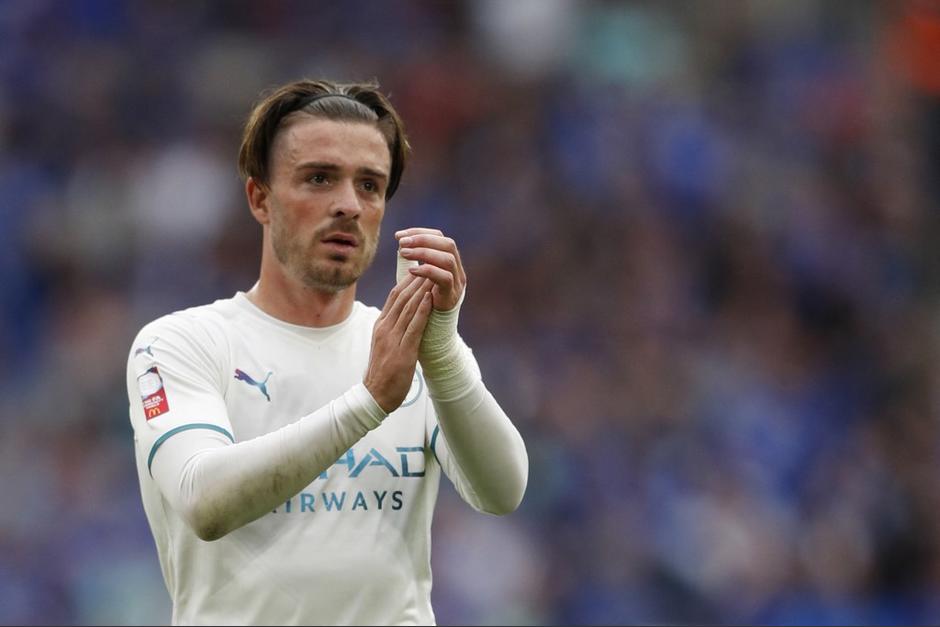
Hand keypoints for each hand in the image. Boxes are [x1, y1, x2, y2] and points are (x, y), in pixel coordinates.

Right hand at [363, 275, 432, 412]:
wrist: (375, 395)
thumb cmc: (383, 371)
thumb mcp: (385, 344)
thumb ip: (393, 327)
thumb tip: (403, 313)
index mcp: (381, 325)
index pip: (394, 296)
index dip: (408, 280)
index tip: (420, 267)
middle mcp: (385, 328)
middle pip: (401, 297)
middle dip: (416, 279)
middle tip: (429, 263)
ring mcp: (392, 339)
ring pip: (408, 308)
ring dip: (421, 289)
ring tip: (433, 274)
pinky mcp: (403, 351)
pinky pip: (413, 326)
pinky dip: (422, 310)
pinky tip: (430, 298)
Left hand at [395, 228, 466, 310]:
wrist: (431, 326)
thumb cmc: (421, 297)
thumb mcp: (415, 274)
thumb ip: (410, 258)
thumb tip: (401, 240)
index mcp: (449, 259)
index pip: (439, 236)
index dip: (419, 232)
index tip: (398, 235)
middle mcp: (457, 268)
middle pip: (448, 244)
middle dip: (423, 239)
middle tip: (401, 242)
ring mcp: (458, 282)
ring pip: (448, 259)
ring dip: (424, 253)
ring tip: (403, 254)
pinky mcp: (453, 294)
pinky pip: (445, 278)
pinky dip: (427, 271)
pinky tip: (411, 272)